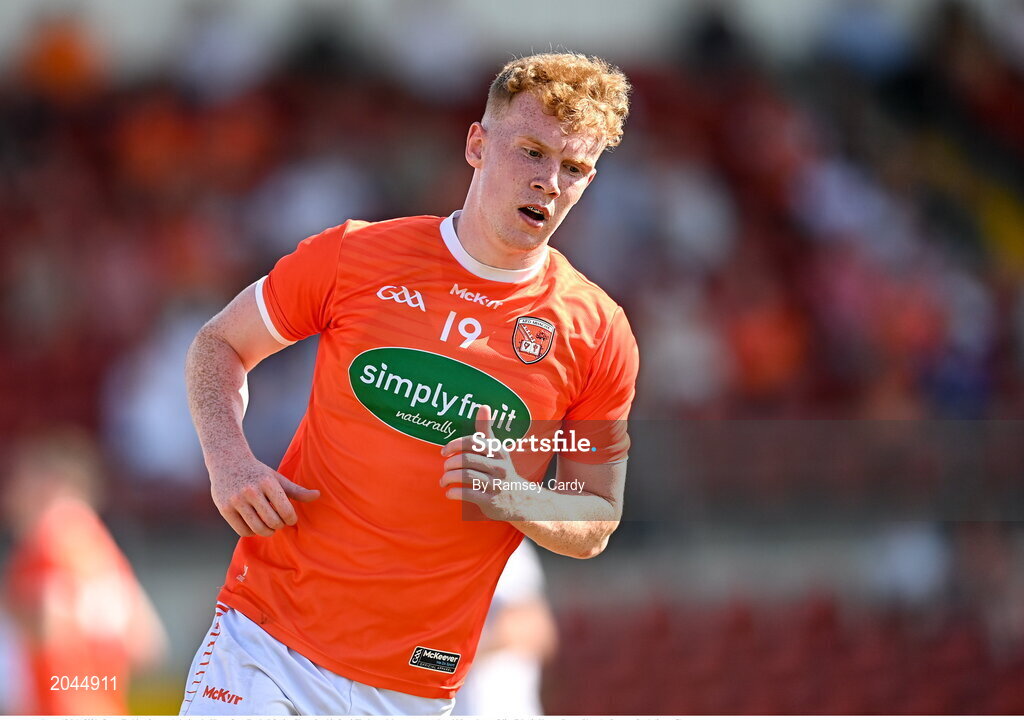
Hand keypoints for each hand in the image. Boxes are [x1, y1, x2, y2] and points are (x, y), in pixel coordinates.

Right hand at [209, 454, 319, 536]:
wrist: (227, 462)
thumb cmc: (257, 473)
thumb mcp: (277, 478)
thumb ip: (296, 490)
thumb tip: (317, 495)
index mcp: (267, 482)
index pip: (286, 511)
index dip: (291, 519)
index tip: (290, 519)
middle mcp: (251, 491)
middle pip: (272, 522)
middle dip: (278, 526)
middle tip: (278, 523)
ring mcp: (236, 500)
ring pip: (257, 528)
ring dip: (266, 531)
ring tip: (268, 526)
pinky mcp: (224, 508)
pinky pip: (242, 531)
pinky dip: (251, 532)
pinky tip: (254, 525)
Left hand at [440, 405, 521, 519]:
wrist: (520, 500)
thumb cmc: (501, 470)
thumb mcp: (497, 450)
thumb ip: (486, 430)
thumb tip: (483, 406)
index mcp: (498, 451)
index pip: (473, 442)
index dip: (454, 445)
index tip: (444, 452)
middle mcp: (499, 466)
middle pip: (467, 459)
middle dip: (450, 464)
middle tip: (445, 468)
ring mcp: (495, 484)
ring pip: (465, 475)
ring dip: (448, 478)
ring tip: (443, 481)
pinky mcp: (490, 501)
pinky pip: (467, 493)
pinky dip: (454, 492)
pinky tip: (450, 492)